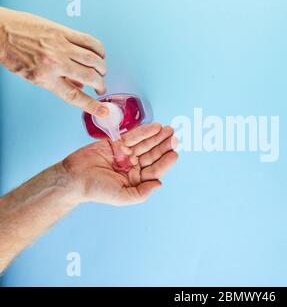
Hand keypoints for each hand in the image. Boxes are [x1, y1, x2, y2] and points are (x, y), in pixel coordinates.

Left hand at [0, 7, 108, 117]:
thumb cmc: (12, 52)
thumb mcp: (32, 76)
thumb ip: (57, 83)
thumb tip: (78, 87)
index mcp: (46, 78)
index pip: (75, 96)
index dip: (92, 105)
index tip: (103, 111)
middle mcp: (55, 63)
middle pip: (90, 77)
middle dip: (101, 84)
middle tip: (100, 87)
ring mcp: (61, 46)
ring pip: (94, 60)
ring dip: (102, 68)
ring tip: (101, 71)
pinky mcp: (63, 32)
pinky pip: (89, 41)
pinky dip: (99, 50)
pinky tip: (98, 54)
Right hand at [62, 123, 178, 205]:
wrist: (73, 177)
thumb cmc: (95, 189)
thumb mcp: (122, 196)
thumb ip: (142, 193)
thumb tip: (160, 184)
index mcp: (136, 180)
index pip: (154, 169)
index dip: (165, 161)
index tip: (175, 153)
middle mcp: (132, 166)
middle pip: (152, 154)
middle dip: (164, 146)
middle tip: (175, 137)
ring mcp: (125, 154)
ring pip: (145, 144)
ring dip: (157, 137)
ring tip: (168, 130)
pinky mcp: (116, 143)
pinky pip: (133, 136)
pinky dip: (144, 131)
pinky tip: (155, 127)